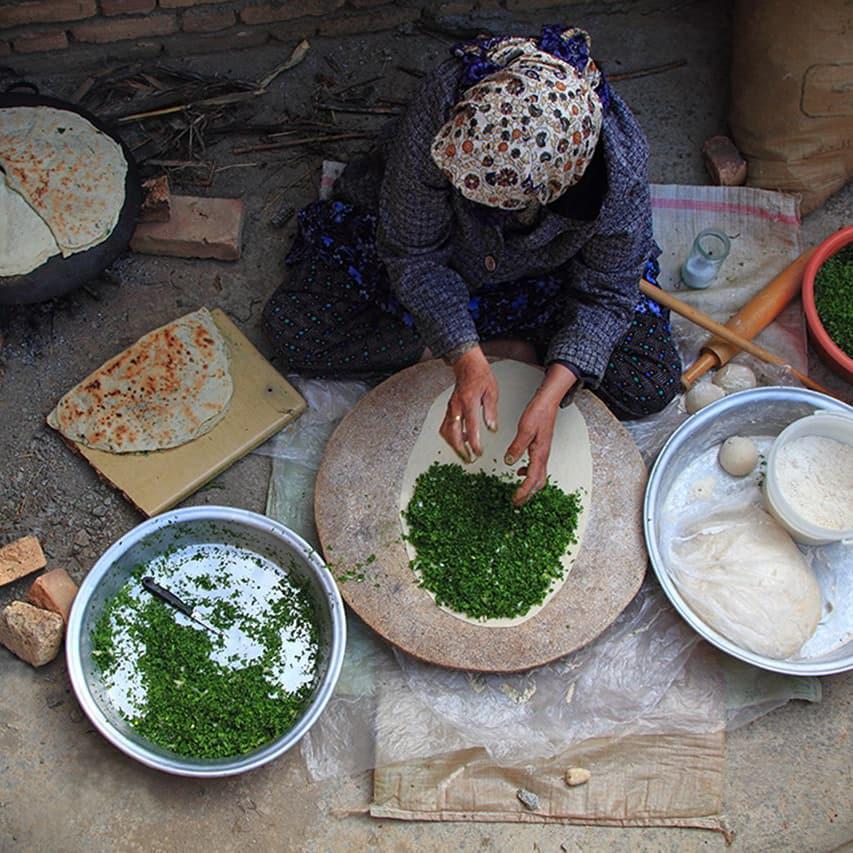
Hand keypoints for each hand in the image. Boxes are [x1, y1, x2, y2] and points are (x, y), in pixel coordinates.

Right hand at [440, 346, 497, 462]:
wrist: (467, 366)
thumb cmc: (480, 377)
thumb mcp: (492, 392)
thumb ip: (491, 412)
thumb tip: (492, 428)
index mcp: (468, 401)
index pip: (470, 426)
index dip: (474, 442)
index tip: (478, 452)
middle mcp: (456, 406)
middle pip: (453, 433)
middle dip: (460, 449)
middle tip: (469, 459)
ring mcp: (450, 408)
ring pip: (446, 432)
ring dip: (454, 445)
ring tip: (465, 452)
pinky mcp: (449, 410)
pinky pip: (446, 427)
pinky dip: (452, 436)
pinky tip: (462, 439)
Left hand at [504, 363, 576, 505]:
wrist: (548, 402)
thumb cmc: (539, 413)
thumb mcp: (524, 429)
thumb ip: (517, 447)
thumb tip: (509, 461)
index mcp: (540, 453)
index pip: (533, 479)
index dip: (524, 492)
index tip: (515, 499)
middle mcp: (544, 455)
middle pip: (539, 482)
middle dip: (528, 494)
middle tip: (516, 502)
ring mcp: (543, 452)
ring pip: (539, 476)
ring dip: (529, 486)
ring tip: (518, 492)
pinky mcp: (541, 448)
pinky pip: (537, 467)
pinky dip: (529, 474)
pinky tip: (520, 472)